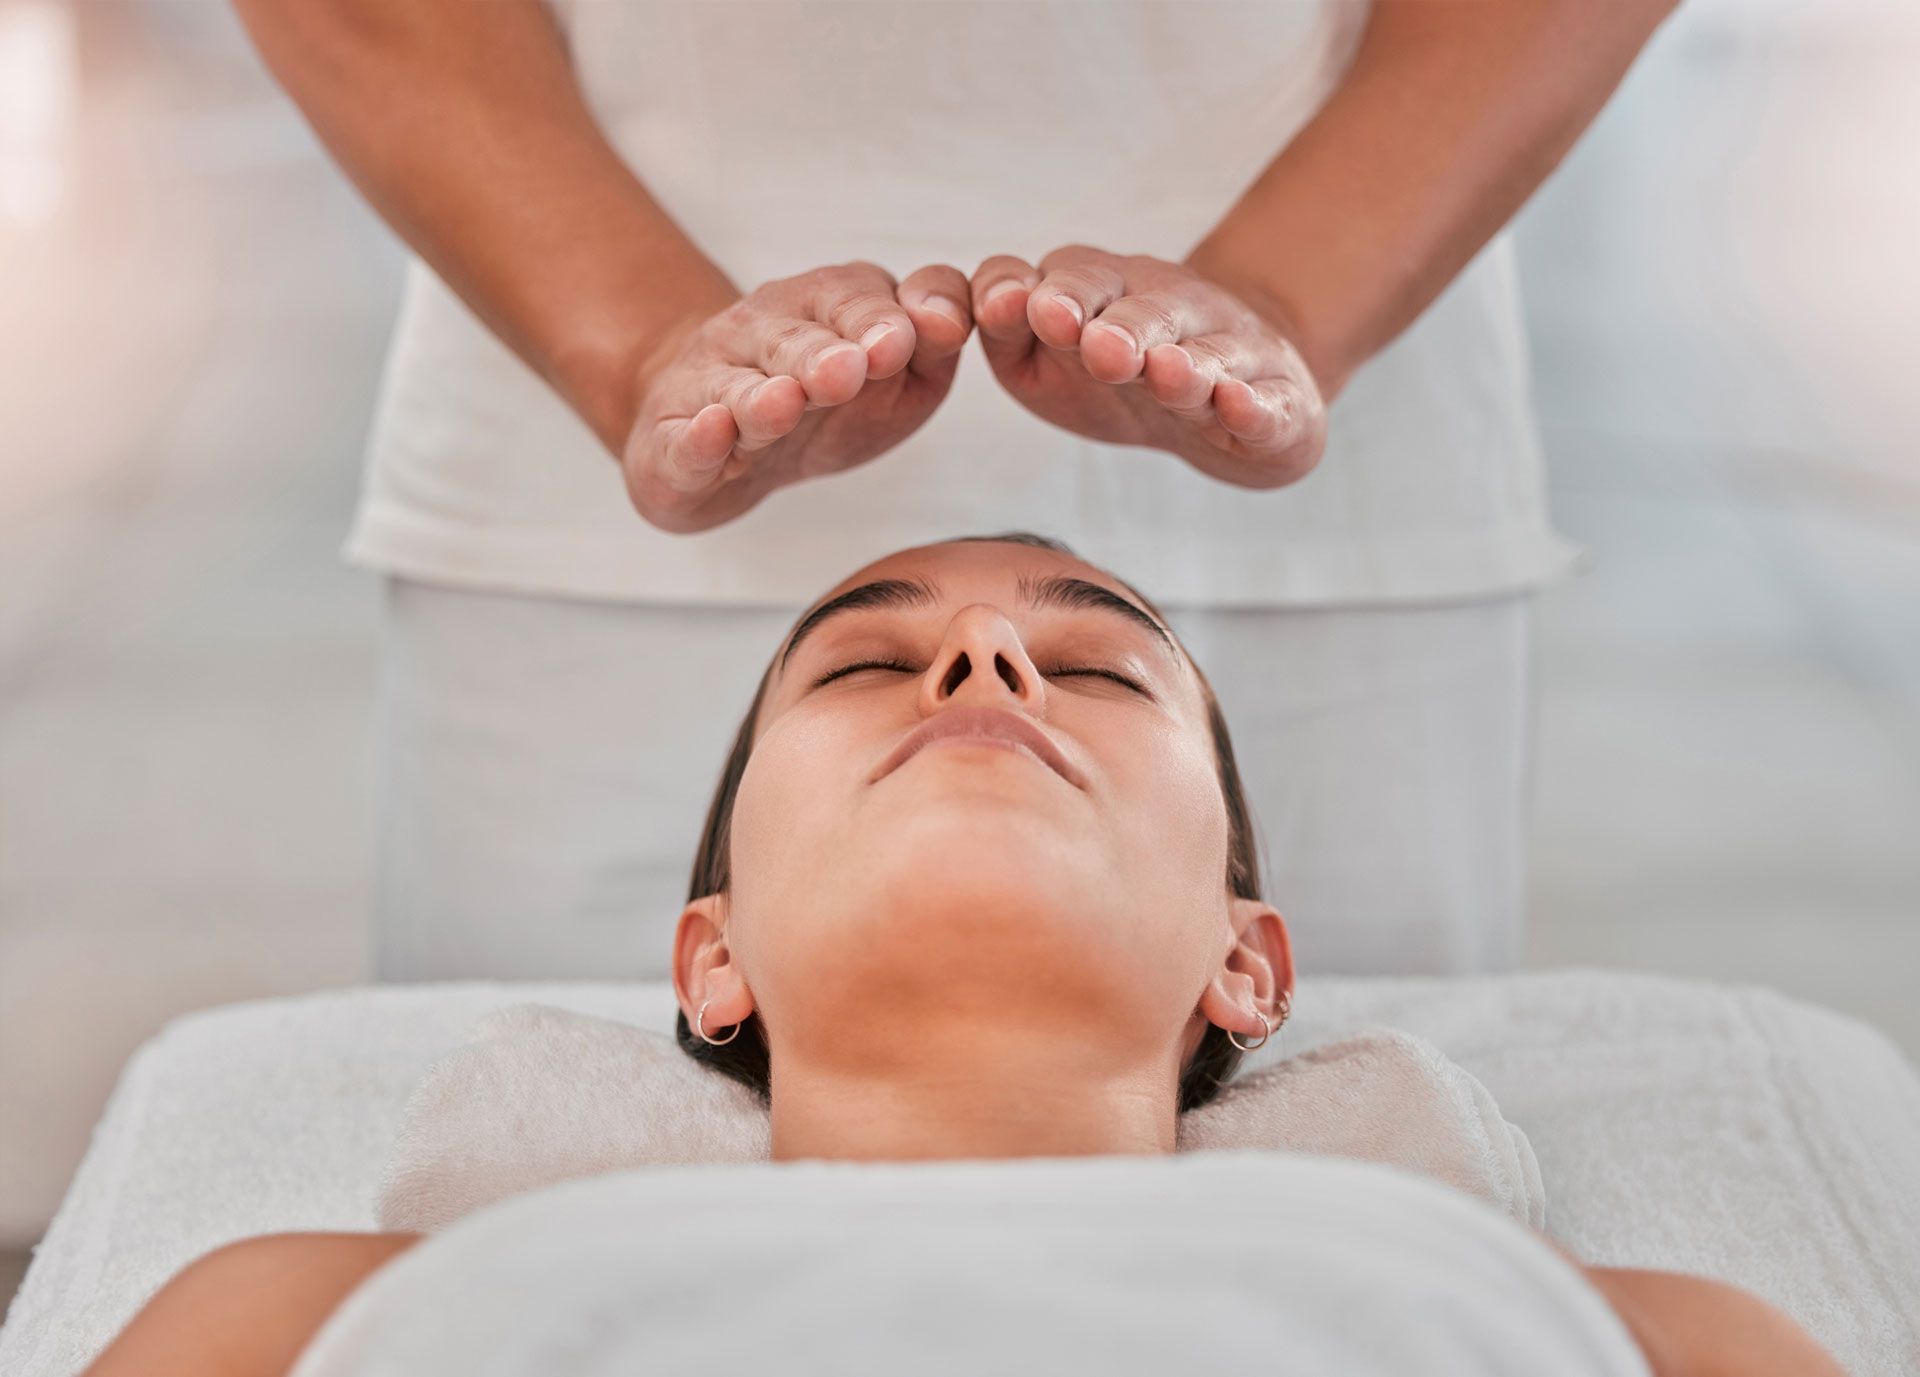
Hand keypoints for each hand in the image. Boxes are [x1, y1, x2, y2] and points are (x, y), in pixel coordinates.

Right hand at [621, 261, 972, 532]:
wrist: (718, 441)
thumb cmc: (826, 408)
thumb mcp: (897, 381)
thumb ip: (932, 348)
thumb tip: (950, 323)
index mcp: (825, 308)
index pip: (855, 295)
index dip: (884, 315)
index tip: (914, 338)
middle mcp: (762, 332)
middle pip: (796, 339)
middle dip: (825, 353)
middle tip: (854, 368)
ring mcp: (711, 382)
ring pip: (740, 387)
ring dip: (765, 396)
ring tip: (787, 402)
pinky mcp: (672, 440)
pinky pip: (685, 439)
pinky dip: (698, 438)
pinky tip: (714, 432)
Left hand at [969, 244, 1325, 489]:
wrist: (1232, 392)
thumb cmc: (1116, 376)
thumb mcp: (1044, 360)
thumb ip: (1009, 333)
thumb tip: (994, 306)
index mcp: (1105, 293)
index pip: (1071, 278)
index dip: (1048, 292)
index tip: (1022, 310)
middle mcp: (1173, 310)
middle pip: (1146, 311)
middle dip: (1122, 327)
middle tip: (1099, 349)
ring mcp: (1233, 352)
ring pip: (1208, 354)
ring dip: (1185, 364)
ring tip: (1165, 373)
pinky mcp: (1280, 401)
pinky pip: (1269, 404)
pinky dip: (1255, 407)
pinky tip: (1239, 406)